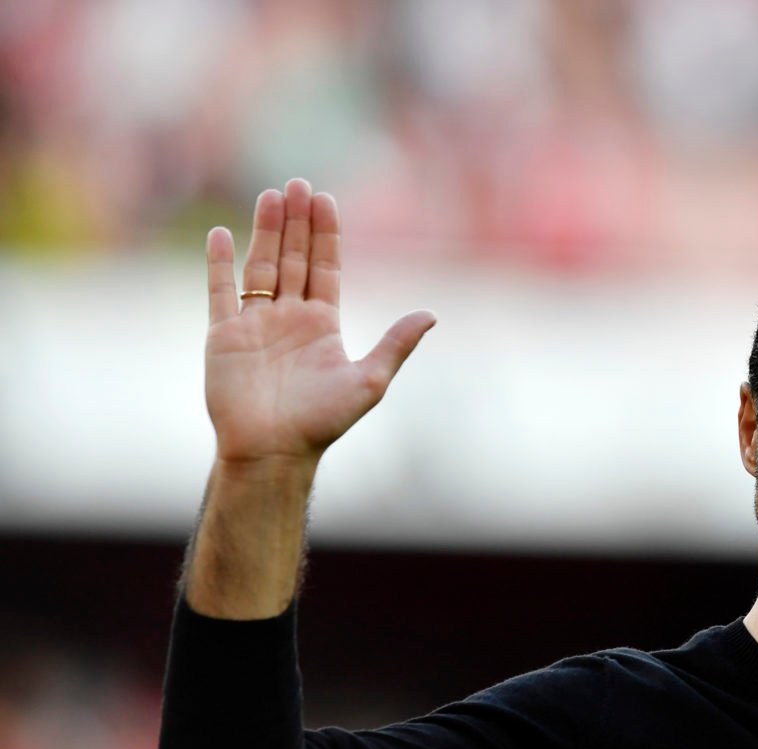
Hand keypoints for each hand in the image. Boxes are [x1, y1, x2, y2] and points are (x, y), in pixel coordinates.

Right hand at [204, 178, 434, 465]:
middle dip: (296, 222)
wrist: (273, 450)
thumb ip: (396, 344)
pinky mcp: (223, 335)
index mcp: (323, 326)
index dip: (325, 235)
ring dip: (264, 230)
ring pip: (260, 266)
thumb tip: (432, 314)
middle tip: (298, 183)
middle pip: (293, 258)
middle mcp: (289, 319)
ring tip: (271, 194)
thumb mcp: (369, 380)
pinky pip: (219, 292)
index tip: (325, 199)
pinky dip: (218, 264)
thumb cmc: (322, 422)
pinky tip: (222, 234)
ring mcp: (255, 324)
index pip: (325, 268)